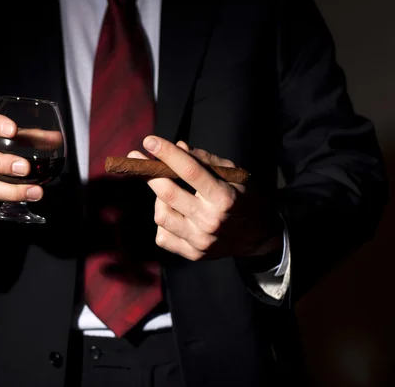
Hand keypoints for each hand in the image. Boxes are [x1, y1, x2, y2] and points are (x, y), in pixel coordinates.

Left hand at [129, 136, 282, 260]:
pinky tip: (174, 214)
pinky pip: (162, 236)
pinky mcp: (193, 254)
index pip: (189, 171)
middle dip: (148, 173)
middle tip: (135, 158)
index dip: (167, 153)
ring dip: (158, 199)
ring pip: (161, 215)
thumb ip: (205, 161)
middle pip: (168, 194)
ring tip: (167, 192)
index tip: (149, 141)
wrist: (259, 236)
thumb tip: (178, 147)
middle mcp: (211, 221)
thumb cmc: (244, 198)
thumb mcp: (234, 175)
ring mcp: (201, 241)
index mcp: (224, 198)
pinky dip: (163, 222)